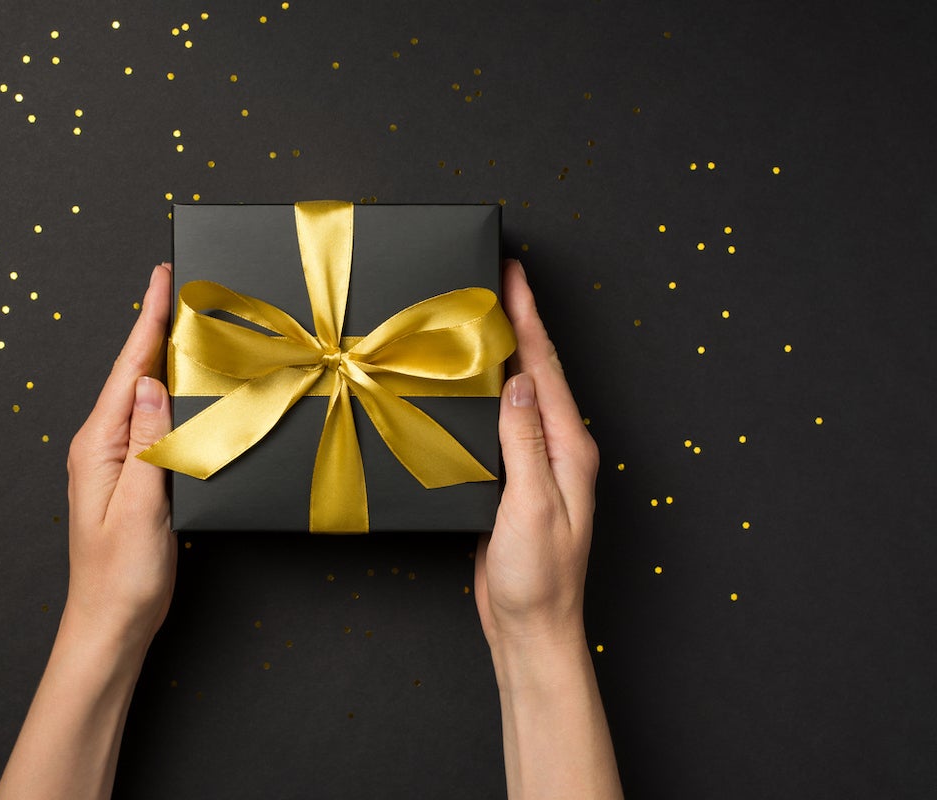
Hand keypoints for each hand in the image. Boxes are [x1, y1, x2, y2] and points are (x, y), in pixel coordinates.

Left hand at [65, 261, 176, 651]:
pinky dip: (167, 393)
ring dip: (163, 356)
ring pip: (142, 394)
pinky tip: (182, 386)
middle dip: (156, 326)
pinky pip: (149, 421)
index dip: (148, 320)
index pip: (129, 369)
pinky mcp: (129, 476)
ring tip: (185, 320)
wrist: (109, 627)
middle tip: (179, 284)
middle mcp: (100, 445)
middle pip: (133, 373)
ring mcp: (112, 460)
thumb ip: (149, 444)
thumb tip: (154, 383)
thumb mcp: (139, 508)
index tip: (161, 277)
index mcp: (98, 446)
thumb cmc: (122, 577)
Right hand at [475, 259, 621, 799]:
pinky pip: (500, 422)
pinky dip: (485, 392)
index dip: (527, 318)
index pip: (545, 368)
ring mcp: (536, 464)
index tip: (512, 276)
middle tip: (493, 279)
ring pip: (517, 393)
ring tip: (478, 316)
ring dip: (501, 352)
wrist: (531, 629)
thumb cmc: (537, 578)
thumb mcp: (531, 506)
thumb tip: (518, 381)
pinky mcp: (513, 480)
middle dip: (517, 321)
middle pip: (536, 371)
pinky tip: (467, 383)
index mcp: (569, 448)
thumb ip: (525, 442)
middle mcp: (558, 449)